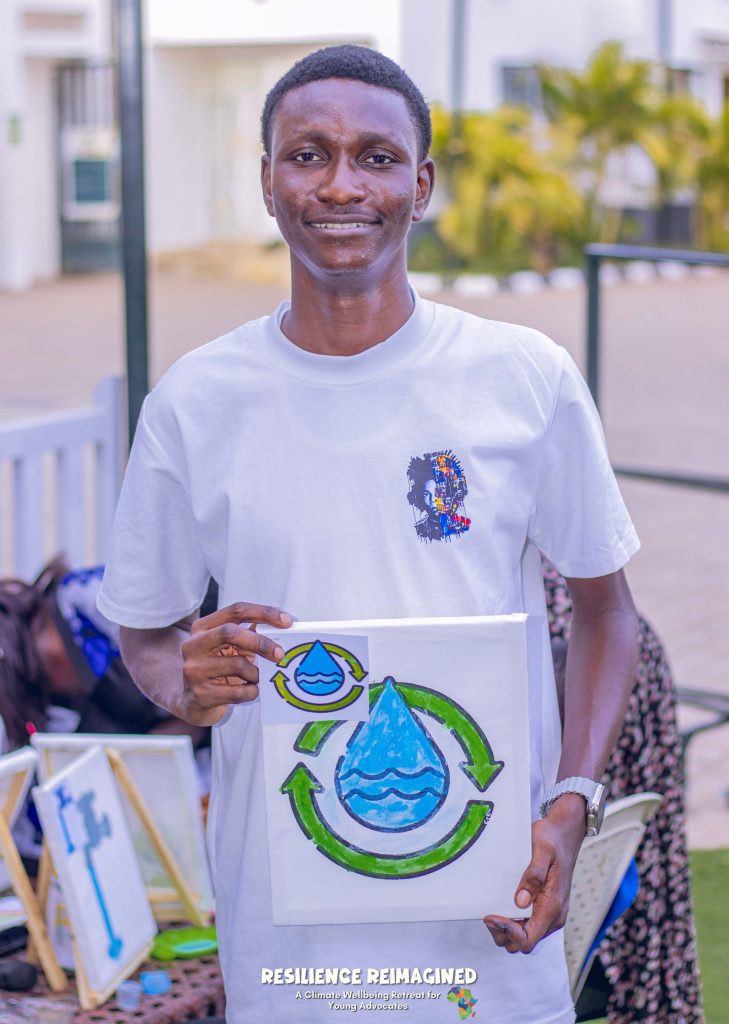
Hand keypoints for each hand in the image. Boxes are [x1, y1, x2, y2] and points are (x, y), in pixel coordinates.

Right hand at [178, 602, 291, 725]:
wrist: (193, 702)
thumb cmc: (219, 668)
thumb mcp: (229, 647)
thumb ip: (249, 634)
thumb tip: (283, 627)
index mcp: (202, 627)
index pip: (236, 610)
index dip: (264, 613)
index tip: (287, 621)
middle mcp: (193, 645)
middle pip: (230, 632)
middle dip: (260, 642)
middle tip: (280, 654)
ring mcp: (194, 670)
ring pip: (237, 665)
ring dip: (256, 673)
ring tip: (256, 678)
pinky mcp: (201, 695)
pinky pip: (238, 692)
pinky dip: (252, 692)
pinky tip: (251, 691)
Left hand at [483, 794, 585, 952]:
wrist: (565, 834)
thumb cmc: (552, 838)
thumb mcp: (542, 849)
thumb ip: (534, 874)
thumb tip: (520, 902)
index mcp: (553, 906)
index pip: (528, 938)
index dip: (508, 933)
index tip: (491, 915)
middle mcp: (554, 916)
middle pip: (524, 942)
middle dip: (503, 933)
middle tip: (488, 913)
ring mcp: (550, 913)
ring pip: (525, 936)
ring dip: (506, 930)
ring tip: (493, 911)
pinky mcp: (545, 907)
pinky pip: (528, 925)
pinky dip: (513, 923)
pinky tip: (502, 906)